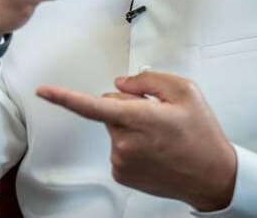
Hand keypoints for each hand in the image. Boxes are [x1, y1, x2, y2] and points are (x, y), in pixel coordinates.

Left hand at [36, 71, 236, 211]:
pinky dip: (132, 144)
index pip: (93, 106)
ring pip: (114, 129)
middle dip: (128, 106)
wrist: (213, 176)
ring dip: (131, 127)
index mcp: (139, 118)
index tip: (43, 91)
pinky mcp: (121, 174)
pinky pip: (118, 147)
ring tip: (161, 137)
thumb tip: (121, 84)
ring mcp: (121, 161)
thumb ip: (148, 80)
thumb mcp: (185, 92)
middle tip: (159, 116)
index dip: (64, 97)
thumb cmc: (202, 134)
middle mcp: (125, 142)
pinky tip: (155, 150)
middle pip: (110, 109)